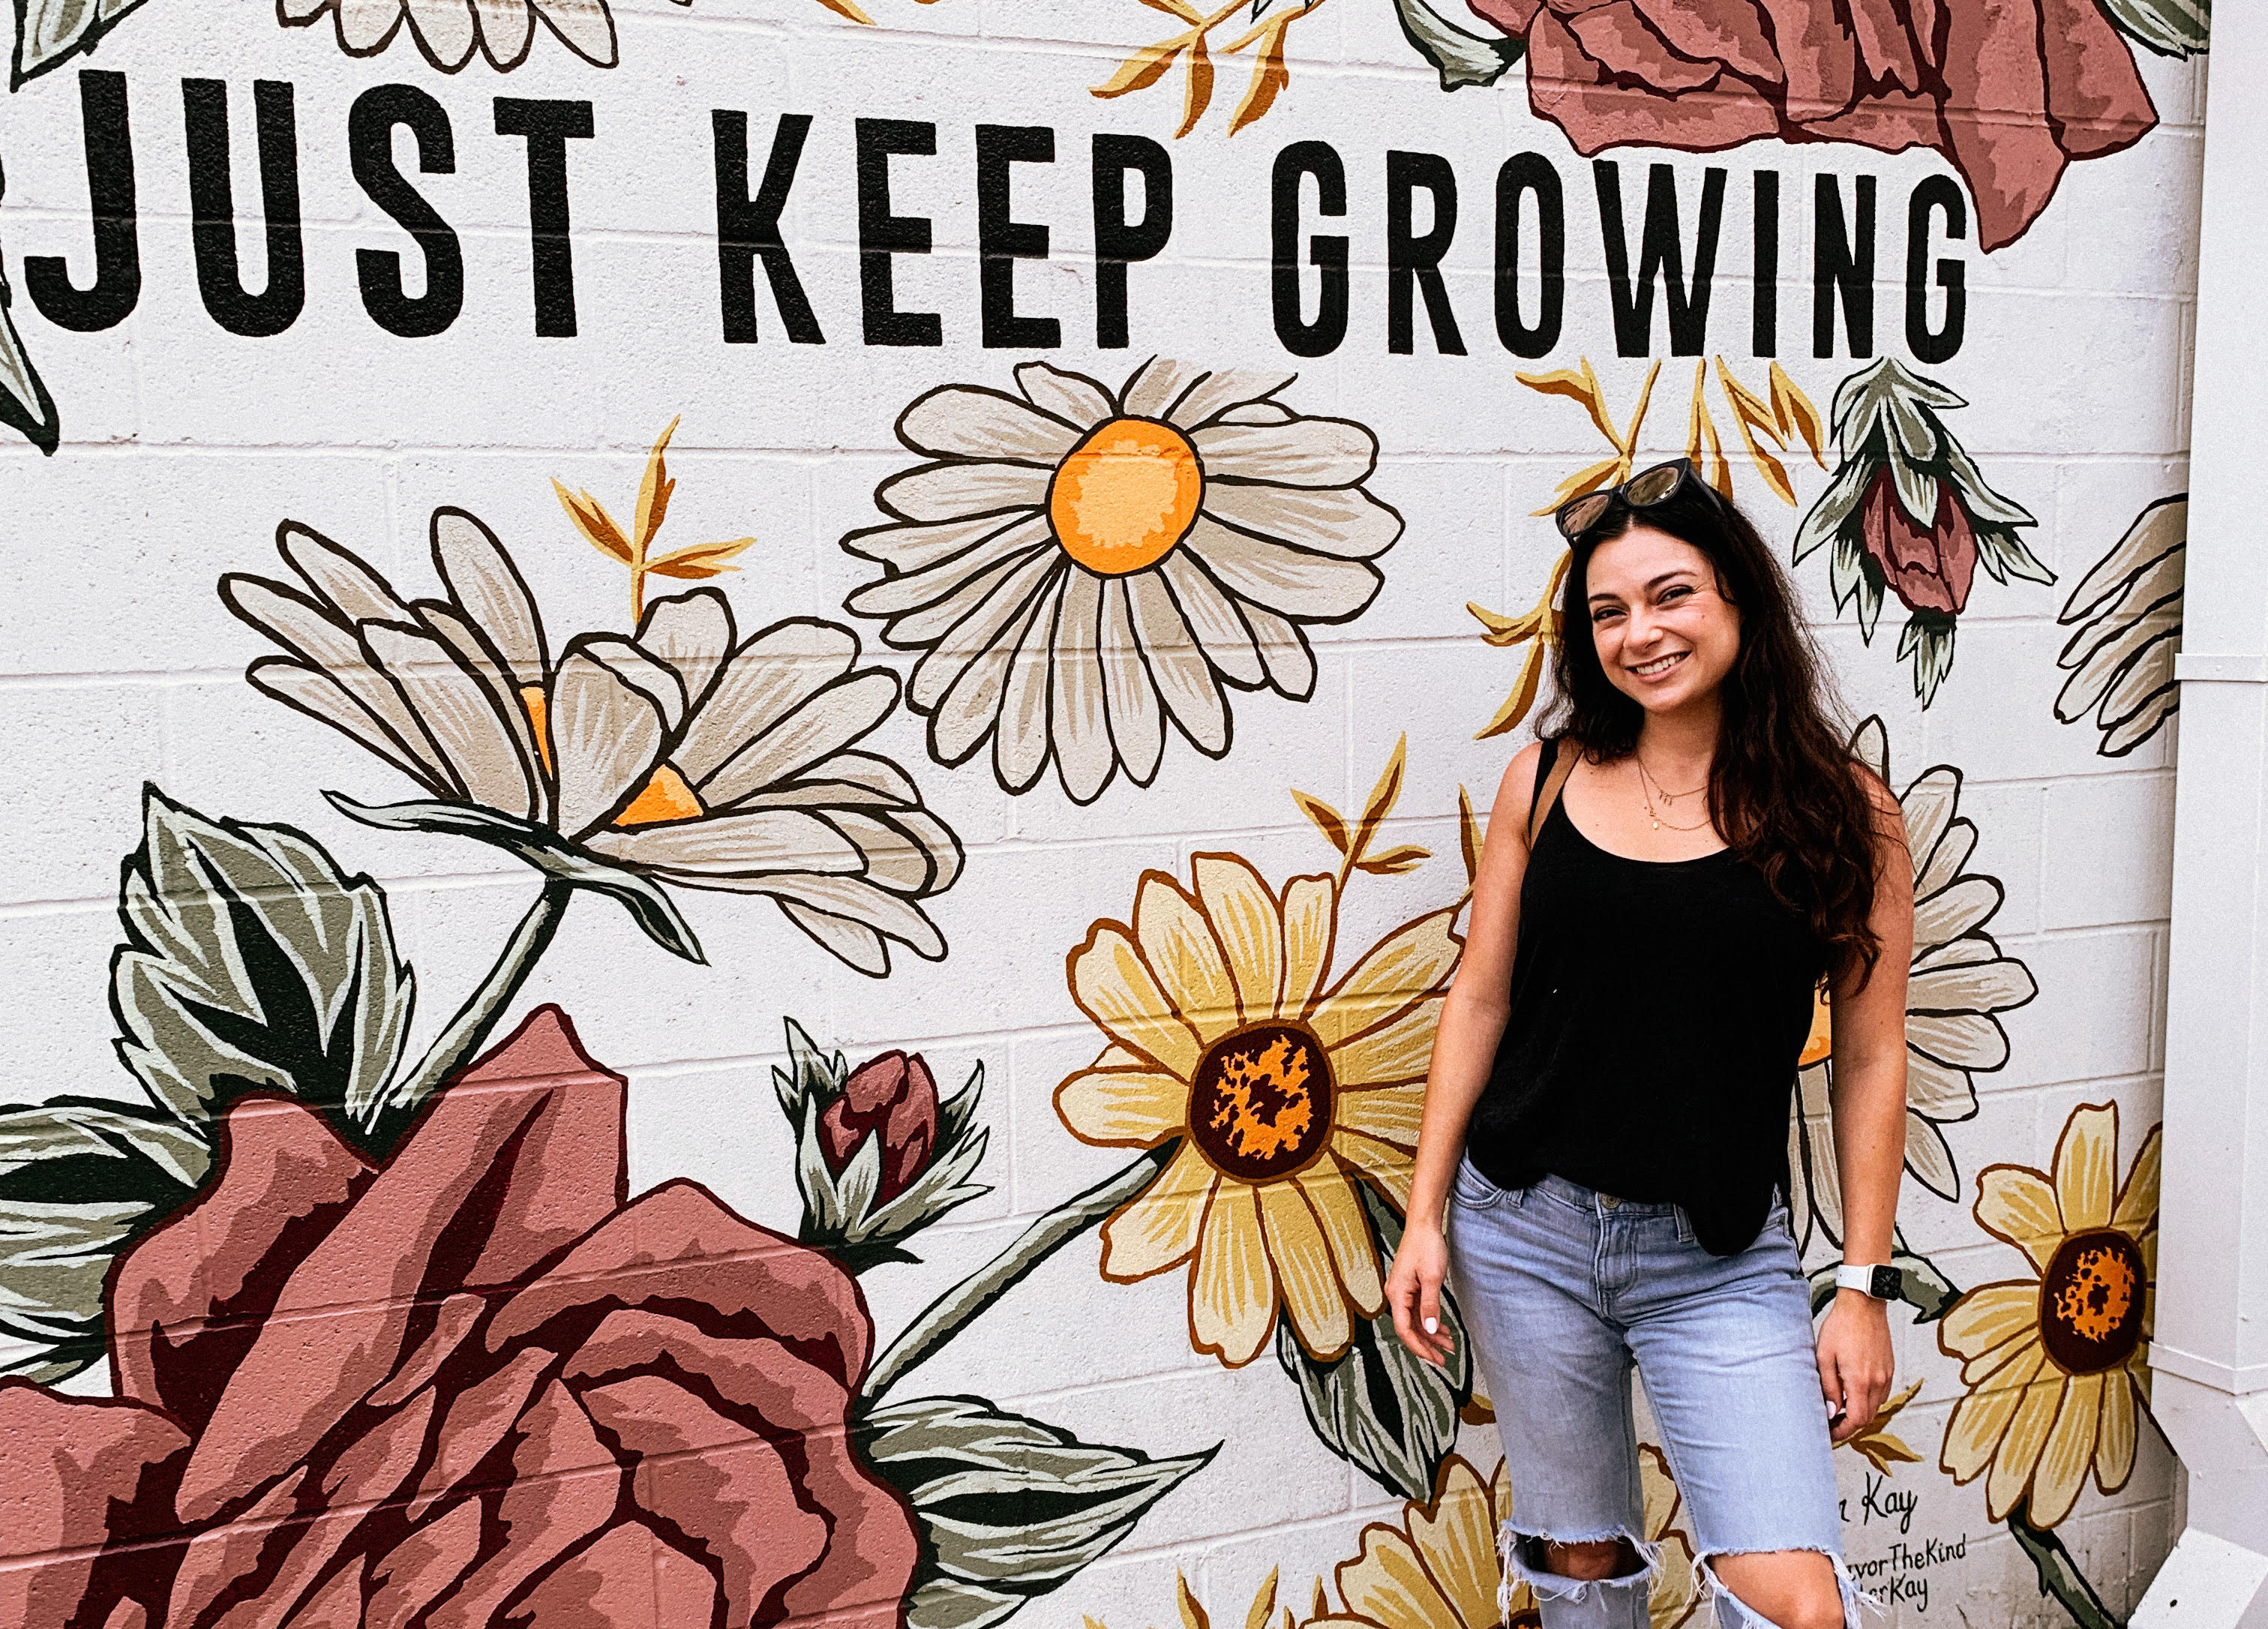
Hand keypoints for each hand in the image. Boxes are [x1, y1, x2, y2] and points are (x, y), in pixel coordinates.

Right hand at [1386, 1220, 1453, 1365]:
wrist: (1424, 1225)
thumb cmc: (1426, 1246)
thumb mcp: (1432, 1278)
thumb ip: (1430, 1306)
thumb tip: (1429, 1329)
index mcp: (1397, 1294)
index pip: (1404, 1330)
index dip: (1419, 1347)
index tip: (1433, 1359)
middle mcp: (1396, 1294)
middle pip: (1409, 1328)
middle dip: (1427, 1345)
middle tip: (1442, 1359)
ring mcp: (1403, 1291)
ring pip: (1415, 1320)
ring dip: (1431, 1334)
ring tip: (1448, 1345)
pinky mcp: (1410, 1287)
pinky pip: (1418, 1310)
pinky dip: (1430, 1321)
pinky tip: (1442, 1327)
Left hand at [1816, 1291, 1893, 1443]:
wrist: (1863, 1305)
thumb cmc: (1842, 1326)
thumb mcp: (1824, 1357)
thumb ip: (1828, 1387)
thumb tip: (1831, 1412)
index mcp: (1860, 1380)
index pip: (1856, 1420)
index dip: (1843, 1431)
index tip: (1831, 1432)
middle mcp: (1877, 1381)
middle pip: (1867, 1417)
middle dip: (1850, 1425)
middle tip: (1832, 1423)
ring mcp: (1886, 1375)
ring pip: (1875, 1407)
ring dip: (1859, 1412)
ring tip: (1840, 1409)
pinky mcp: (1889, 1368)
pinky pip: (1881, 1394)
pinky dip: (1868, 1400)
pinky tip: (1854, 1393)